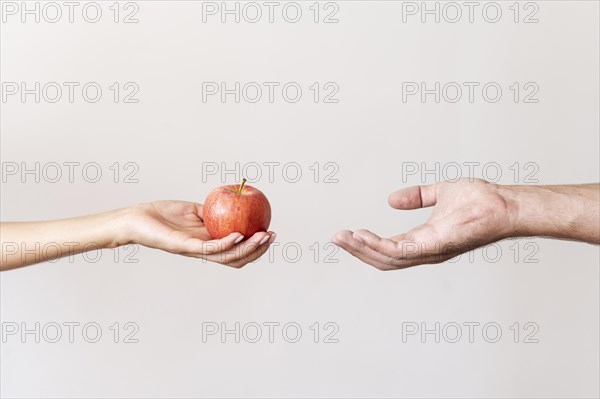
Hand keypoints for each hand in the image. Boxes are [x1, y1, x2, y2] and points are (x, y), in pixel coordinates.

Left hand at [125, 201, 274, 267]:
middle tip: (272, 236)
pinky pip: (210, 249)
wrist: (138, 219)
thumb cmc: (163, 215)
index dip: (256, 246)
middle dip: (258, 250)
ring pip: (228, 257)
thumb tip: (235, 202)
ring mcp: (196, 251)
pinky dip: (227, 243)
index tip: (270, 233)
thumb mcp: (195, 210)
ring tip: (262, 237)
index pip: (237, 251)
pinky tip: (239, 234)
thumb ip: (214, 211)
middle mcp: (204, 251)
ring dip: (248, 249)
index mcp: (208, 244)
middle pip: (238, 258)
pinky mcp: (185, 247)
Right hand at [332, 179, 516, 269]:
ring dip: (361, 249)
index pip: (387, 248)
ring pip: (387, 259)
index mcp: (422, 240)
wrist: (504, 205)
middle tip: (335, 237)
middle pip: (382, 259)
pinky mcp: (434, 246)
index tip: (345, 233)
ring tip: (342, 237)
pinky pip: (400, 251)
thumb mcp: (439, 193)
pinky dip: (378, 246)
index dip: (364, 243)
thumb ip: (417, 197)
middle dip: (356, 250)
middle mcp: (423, 251)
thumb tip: (391, 200)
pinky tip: (362, 235)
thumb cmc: (480, 202)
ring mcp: (428, 251)